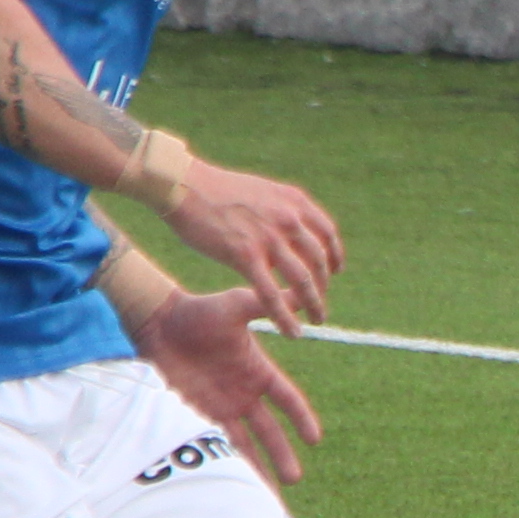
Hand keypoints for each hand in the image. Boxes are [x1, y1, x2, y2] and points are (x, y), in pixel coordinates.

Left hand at [134, 281, 329, 482]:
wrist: (157, 324)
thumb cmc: (197, 312)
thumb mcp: (236, 306)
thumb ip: (266, 305)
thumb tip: (301, 292)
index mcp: (259, 371)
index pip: (288, 399)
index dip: (301, 418)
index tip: (314, 439)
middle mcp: (243, 394)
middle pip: (269, 431)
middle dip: (282, 455)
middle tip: (295, 479)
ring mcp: (220, 408)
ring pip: (245, 445)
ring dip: (256, 468)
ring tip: (267, 495)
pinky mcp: (195, 415)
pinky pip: (214, 444)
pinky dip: (224, 462)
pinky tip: (232, 481)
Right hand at [156, 153, 344, 332]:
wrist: (184, 184)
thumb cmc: (215, 190)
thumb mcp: (261, 191)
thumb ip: (280, 208)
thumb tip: (288, 225)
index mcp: (293, 201)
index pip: (327, 233)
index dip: (334, 256)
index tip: (334, 272)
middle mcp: (288, 219)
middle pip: (319, 261)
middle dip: (323, 287)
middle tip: (321, 304)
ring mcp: (269, 238)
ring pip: (302, 280)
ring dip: (314, 304)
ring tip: (317, 321)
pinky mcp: (245, 256)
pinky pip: (271, 294)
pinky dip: (284, 317)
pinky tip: (292, 333)